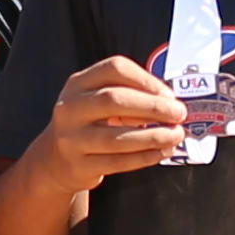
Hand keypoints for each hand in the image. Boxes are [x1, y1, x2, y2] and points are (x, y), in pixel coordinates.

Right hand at [38, 54, 190, 186]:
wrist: (56, 158)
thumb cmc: (90, 122)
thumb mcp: (98, 99)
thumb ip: (130, 94)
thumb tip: (170, 103)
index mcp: (78, 83)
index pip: (114, 69)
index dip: (146, 80)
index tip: (169, 94)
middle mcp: (69, 108)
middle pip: (113, 100)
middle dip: (153, 106)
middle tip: (178, 114)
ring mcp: (71, 138)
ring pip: (117, 137)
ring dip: (153, 136)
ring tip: (175, 135)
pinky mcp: (79, 165)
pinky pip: (118, 162)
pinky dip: (144, 157)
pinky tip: (162, 152)